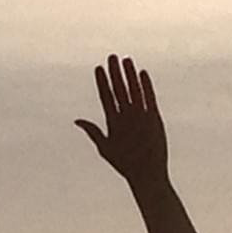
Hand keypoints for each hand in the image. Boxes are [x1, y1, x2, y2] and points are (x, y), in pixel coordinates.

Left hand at [75, 54, 167, 188]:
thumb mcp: (106, 148)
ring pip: (134, 91)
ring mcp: (140, 116)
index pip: (107, 97)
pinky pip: (149, 99)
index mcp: (114, 122)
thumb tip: (77, 120)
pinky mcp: (154, 119)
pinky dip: (146, 86)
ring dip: (130, 76)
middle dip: (115, 74)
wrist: (147, 176)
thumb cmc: (126, 166)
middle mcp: (127, 116)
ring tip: (126, 60)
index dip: (102, 83)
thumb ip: (93, 132)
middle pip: (120, 90)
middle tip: (111, 57)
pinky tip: (141, 73)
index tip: (98, 68)